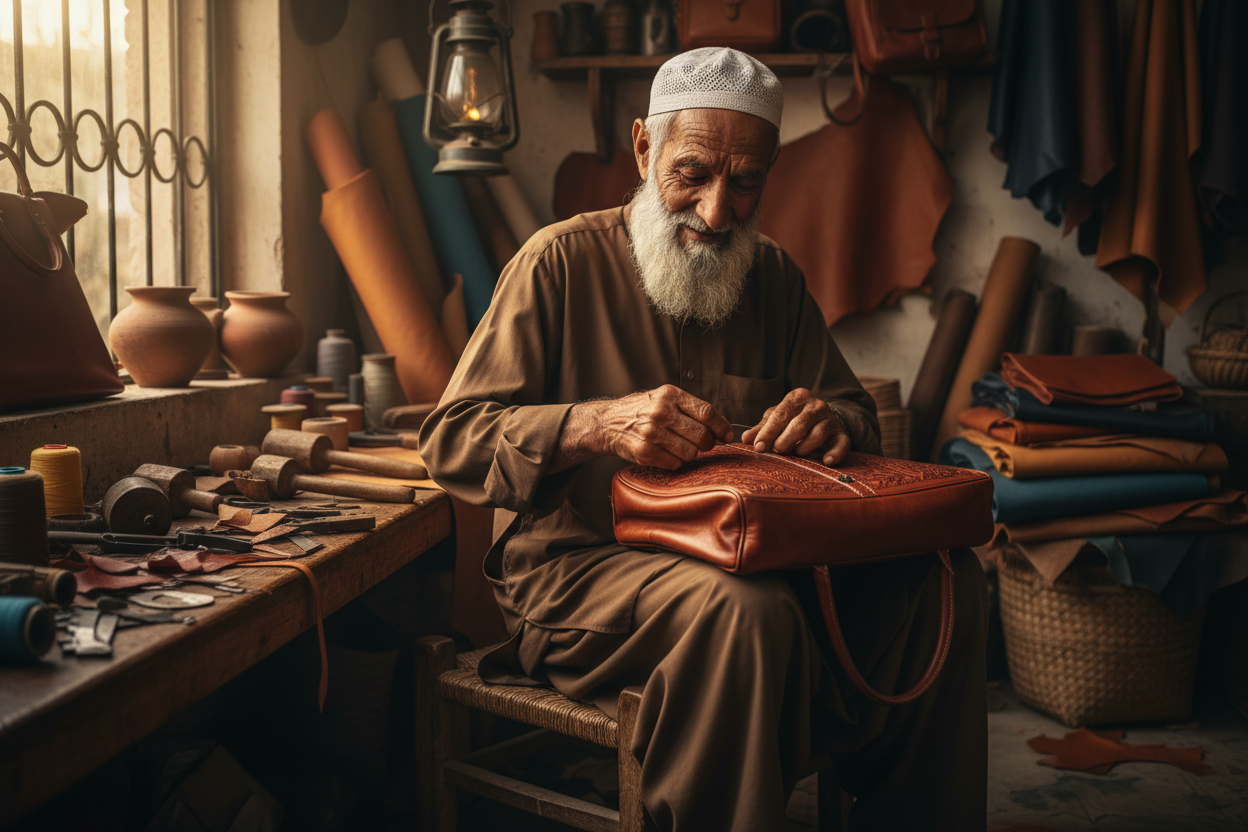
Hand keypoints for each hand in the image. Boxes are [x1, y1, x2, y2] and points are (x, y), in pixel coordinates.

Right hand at [568, 385, 732, 469]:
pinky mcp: (645, 452)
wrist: (608, 423)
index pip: (707, 412)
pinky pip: (675, 463)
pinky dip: (675, 461)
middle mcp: (660, 412)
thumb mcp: (664, 398)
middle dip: (707, 443)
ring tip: (679, 446)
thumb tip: (721, 430)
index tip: (726, 435)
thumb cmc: (642, 411)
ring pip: (691, 452)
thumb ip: (690, 409)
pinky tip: (666, 453)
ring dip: (690, 453)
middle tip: (703, 444)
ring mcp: (652, 433)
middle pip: (702, 435)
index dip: (721, 427)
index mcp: (669, 395)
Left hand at [740, 388, 850, 466]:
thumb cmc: (793, 420)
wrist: (822, 420)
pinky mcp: (842, 433)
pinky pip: (842, 443)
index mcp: (796, 397)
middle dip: (786, 440)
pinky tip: (826, 461)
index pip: (780, 415)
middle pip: (799, 423)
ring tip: (797, 454)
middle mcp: (815, 405)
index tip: (758, 447)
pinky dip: (835, 453)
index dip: (768, 432)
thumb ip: (761, 429)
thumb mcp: (776, 420)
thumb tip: (745, 438)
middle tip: (779, 451)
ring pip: (818, 433)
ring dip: (805, 447)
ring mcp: (830, 419)